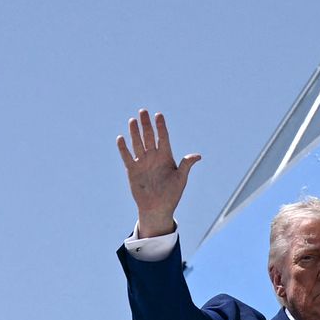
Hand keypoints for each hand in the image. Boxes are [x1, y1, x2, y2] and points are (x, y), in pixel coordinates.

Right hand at [117, 108, 200, 236]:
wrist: (158, 208)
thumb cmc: (172, 194)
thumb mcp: (181, 179)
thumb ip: (186, 165)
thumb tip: (198, 156)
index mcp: (166, 156)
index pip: (163, 137)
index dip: (161, 126)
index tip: (159, 115)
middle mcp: (153, 156)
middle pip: (148, 136)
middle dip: (146, 124)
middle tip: (143, 111)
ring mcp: (142, 162)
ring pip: (137, 143)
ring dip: (135, 132)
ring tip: (133, 120)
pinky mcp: (133, 170)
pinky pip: (127, 157)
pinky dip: (123, 148)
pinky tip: (121, 138)